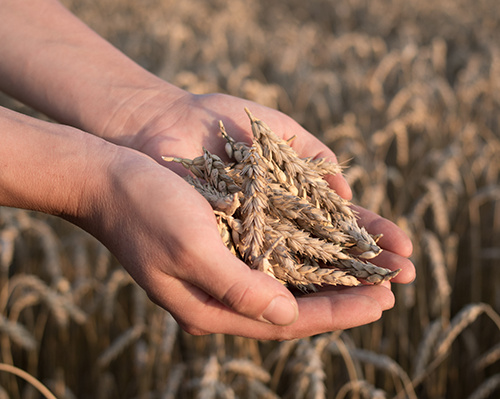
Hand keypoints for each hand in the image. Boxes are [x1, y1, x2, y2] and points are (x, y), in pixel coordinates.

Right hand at [91, 89, 414, 339]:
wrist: (108, 179)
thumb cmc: (145, 209)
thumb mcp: (190, 248)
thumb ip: (239, 286)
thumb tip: (288, 316)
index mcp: (213, 308)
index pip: (290, 320)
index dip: (340, 312)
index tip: (383, 302)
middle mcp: (223, 297)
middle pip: (298, 306)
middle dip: (346, 298)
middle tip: (392, 289)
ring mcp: (224, 273)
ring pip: (292, 284)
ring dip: (332, 278)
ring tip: (373, 271)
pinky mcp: (225, 247)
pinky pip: (277, 259)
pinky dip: (309, 255)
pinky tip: (333, 247)